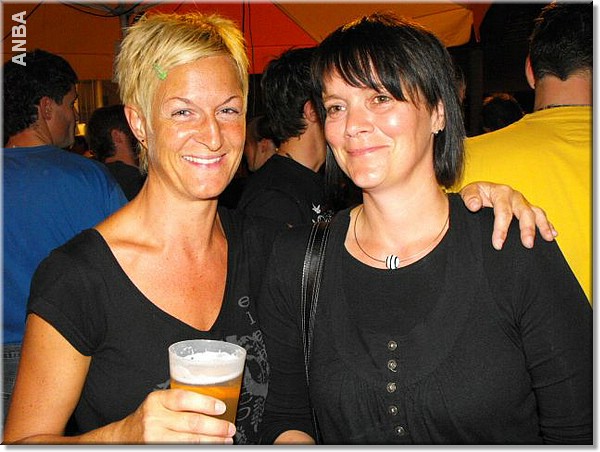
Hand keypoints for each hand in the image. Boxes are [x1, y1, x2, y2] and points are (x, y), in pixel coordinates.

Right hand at [115, 389, 235, 443]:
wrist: (124, 437)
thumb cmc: (148, 418)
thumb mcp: (160, 403)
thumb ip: (181, 402)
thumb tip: (214, 406)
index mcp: (157, 400)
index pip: (184, 399)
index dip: (206, 403)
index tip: (222, 408)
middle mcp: (154, 419)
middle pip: (192, 423)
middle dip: (216, 427)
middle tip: (229, 428)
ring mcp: (154, 438)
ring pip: (190, 441)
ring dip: (212, 441)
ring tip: (225, 440)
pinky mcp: (157, 451)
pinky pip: (182, 449)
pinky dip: (200, 449)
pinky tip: (209, 447)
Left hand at [460, 182, 556, 249]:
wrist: (479, 192)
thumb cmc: (474, 194)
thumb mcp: (468, 192)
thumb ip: (469, 198)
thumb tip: (474, 206)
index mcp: (500, 192)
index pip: (503, 212)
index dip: (501, 229)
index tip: (498, 244)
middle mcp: (514, 196)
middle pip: (524, 212)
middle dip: (527, 229)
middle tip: (527, 244)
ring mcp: (522, 202)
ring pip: (536, 213)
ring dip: (543, 226)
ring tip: (548, 238)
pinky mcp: (527, 208)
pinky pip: (540, 215)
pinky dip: (547, 224)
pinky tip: (552, 234)